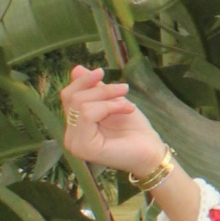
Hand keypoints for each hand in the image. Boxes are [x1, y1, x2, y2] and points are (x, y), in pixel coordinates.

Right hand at [60, 65, 166, 182]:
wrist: (151, 151)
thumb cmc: (134, 129)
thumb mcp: (113, 102)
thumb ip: (94, 89)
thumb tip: (76, 69)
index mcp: (75, 127)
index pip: (68, 96)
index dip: (83, 81)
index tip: (101, 72)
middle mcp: (70, 137)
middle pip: (73, 97)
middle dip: (100, 88)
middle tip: (124, 88)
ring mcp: (75, 144)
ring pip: (81, 104)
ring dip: (108, 97)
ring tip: (127, 103)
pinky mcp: (85, 147)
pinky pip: (88, 114)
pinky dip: (110, 106)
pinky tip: (127, 108)